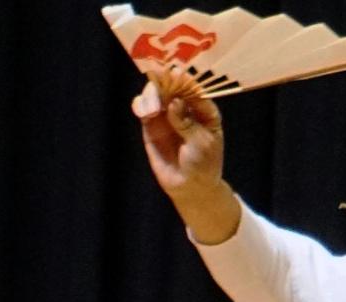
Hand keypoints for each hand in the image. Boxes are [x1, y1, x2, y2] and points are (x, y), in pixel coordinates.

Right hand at [132, 65, 240, 243]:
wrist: (190, 187)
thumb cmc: (204, 164)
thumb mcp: (202, 143)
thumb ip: (187, 122)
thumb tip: (174, 102)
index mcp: (203, 108)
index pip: (193, 88)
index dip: (185, 79)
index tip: (176, 71)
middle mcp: (184, 106)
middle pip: (172, 85)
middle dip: (165, 80)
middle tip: (158, 76)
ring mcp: (166, 114)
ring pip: (156, 94)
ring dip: (152, 93)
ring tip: (153, 106)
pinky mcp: (150, 125)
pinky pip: (143, 109)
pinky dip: (141, 105)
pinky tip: (144, 110)